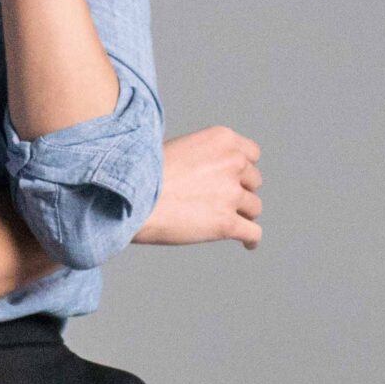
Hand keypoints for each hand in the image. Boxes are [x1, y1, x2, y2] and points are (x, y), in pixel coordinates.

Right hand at [136, 127, 262, 247]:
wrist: (130, 199)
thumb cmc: (143, 175)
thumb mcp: (179, 147)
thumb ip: (205, 157)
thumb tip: (214, 177)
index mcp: (223, 139)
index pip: (252, 154)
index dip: (242, 169)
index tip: (235, 179)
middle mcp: (233, 163)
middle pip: (254, 181)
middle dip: (241, 191)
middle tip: (223, 201)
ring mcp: (231, 194)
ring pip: (254, 208)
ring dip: (243, 215)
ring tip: (227, 222)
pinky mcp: (227, 223)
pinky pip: (253, 234)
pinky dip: (251, 240)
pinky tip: (247, 244)